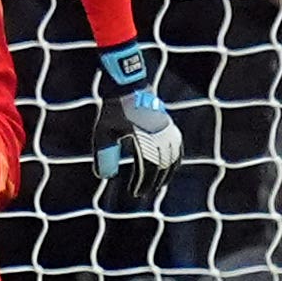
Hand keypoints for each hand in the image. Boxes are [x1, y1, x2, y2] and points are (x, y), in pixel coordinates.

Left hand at [91, 44, 180, 202]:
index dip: (142, 183)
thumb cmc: (113, 110)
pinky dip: (174, 162)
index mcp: (144, 137)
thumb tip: (104, 177)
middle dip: (152, 182)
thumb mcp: (103, 132)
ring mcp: (168, 131)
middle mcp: (159, 135)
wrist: (129, 86)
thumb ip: (104, 155)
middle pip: (161, 167)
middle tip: (142, 193)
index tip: (134, 194)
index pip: (146, 168)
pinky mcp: (171, 127)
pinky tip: (169, 170)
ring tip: (156, 186)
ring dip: (164, 175)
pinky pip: (178, 149)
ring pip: (172, 160)